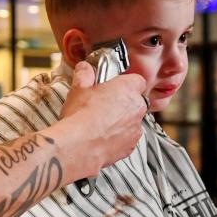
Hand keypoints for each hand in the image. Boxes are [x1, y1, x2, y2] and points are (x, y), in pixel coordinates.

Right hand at [59, 61, 146, 175]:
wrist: (79, 145)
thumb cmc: (81, 116)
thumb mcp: (79, 88)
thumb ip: (85, 74)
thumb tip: (85, 69)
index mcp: (128, 89)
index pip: (136, 80)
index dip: (124, 82)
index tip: (113, 86)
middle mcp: (137, 108)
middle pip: (136, 101)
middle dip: (123, 102)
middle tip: (104, 104)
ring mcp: (135, 129)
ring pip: (133, 120)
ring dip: (122, 120)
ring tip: (101, 123)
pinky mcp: (130, 147)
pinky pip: (128, 138)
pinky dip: (119, 137)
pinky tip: (102, 136)